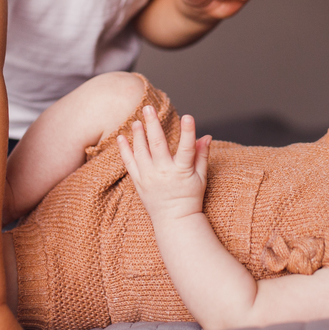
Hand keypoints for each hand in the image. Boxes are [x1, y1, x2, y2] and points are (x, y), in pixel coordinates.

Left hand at [118, 104, 211, 223]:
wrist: (175, 221)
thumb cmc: (190, 198)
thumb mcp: (201, 177)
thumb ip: (201, 155)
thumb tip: (207, 136)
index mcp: (182, 171)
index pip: (186, 148)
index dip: (188, 132)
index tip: (189, 116)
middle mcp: (164, 173)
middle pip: (157, 144)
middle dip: (153, 124)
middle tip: (148, 107)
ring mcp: (149, 178)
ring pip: (141, 151)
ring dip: (138, 134)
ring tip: (137, 120)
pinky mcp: (139, 182)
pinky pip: (129, 163)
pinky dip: (124, 150)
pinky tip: (121, 137)